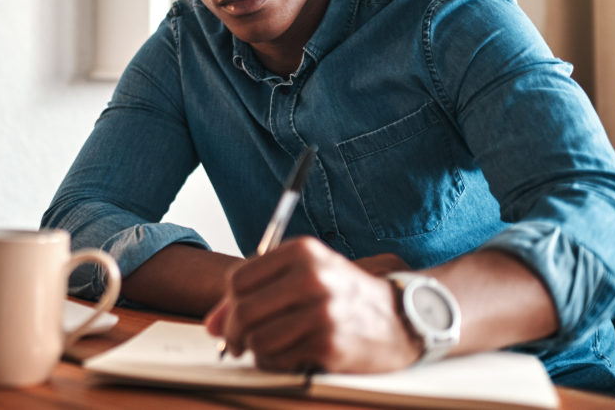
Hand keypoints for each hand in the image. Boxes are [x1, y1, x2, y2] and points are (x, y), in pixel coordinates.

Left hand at [204, 237, 420, 372]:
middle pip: (243, 310)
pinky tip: (290, 355)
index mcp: (302, 252)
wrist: (403, 319)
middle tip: (236, 342)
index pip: (239, 278)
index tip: (233, 315)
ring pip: (257, 339)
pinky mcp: (329, 344)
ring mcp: (322, 312)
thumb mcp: (304, 278)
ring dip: (255, 350)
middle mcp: (312, 277)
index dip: (229, 302)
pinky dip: (275, 363)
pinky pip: (277, 360)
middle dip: (233, 332)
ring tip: (269, 348)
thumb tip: (212, 324)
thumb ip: (256, 294)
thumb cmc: (345, 296)